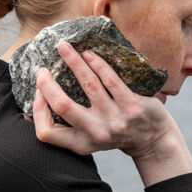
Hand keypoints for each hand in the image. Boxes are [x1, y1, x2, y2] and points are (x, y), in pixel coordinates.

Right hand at [32, 41, 185, 160]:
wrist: (154, 140)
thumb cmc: (115, 133)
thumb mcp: (89, 138)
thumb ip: (69, 126)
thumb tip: (37, 104)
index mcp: (81, 144)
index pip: (46, 133)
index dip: (37, 110)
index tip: (39, 91)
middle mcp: (96, 134)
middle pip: (63, 106)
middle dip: (48, 84)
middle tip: (42, 68)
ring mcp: (116, 120)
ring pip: (89, 85)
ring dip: (73, 62)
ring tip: (65, 48)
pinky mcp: (133, 107)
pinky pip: (111, 79)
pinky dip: (97, 63)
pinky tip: (89, 54)